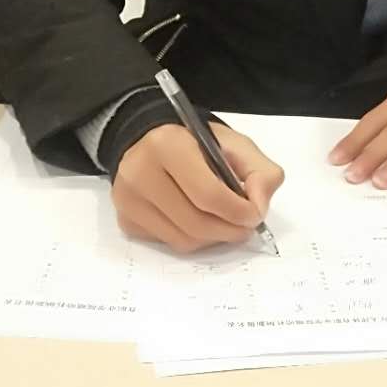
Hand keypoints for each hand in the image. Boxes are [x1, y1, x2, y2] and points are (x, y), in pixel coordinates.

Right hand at [112, 122, 283, 252]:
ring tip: (224, 222)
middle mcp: (139, 172)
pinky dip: (192, 238)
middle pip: (196, 224)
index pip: (208, 194)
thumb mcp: (237, 145)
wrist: (153, 143)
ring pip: (183, 240)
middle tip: (245, 227)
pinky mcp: (125, 220)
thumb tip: (258, 208)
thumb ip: (261, 173)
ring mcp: (128, 199)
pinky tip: (197, 219)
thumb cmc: (198, 144)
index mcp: (167, 145)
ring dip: (213, 238)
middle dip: (230, 231)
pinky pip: (168, 243)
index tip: (254, 215)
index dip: (238, 212)